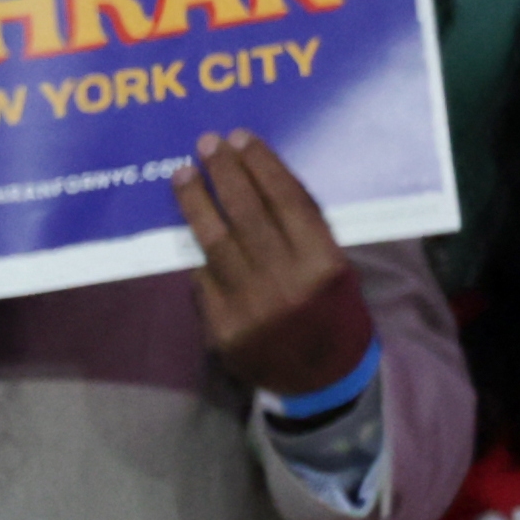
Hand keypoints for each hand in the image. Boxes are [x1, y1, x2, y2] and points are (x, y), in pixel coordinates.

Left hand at [173, 129, 371, 397]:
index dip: (262, 166)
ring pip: (214, 241)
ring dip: (195, 202)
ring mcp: (252, 307)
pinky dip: (198, 251)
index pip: (287, 201)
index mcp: (324, 265)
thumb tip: (259, 177)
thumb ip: (304, 230)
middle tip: (207, 144)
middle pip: (247, 214)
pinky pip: (204, 277)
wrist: (326, 381)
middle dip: (224, 173)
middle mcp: (287, 284)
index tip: (242, 138)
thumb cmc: (334, 313)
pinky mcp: (223, 328)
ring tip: (182, 174)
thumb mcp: (338, 269)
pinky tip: (190, 226)